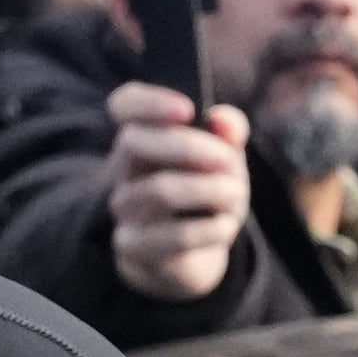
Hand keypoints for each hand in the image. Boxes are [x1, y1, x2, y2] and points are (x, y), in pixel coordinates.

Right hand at [105, 81, 251, 302]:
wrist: (195, 255)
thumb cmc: (206, 195)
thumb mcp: (225, 159)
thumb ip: (229, 132)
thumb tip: (224, 121)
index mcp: (142, 136)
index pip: (124, 105)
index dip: (149, 101)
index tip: (188, 109)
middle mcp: (123, 170)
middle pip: (134, 142)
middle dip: (188, 147)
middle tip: (227, 160)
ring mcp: (124, 210)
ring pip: (160, 190)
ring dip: (210, 190)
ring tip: (235, 195)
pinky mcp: (134, 248)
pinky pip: (175, 235)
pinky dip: (212, 228)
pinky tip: (225, 225)